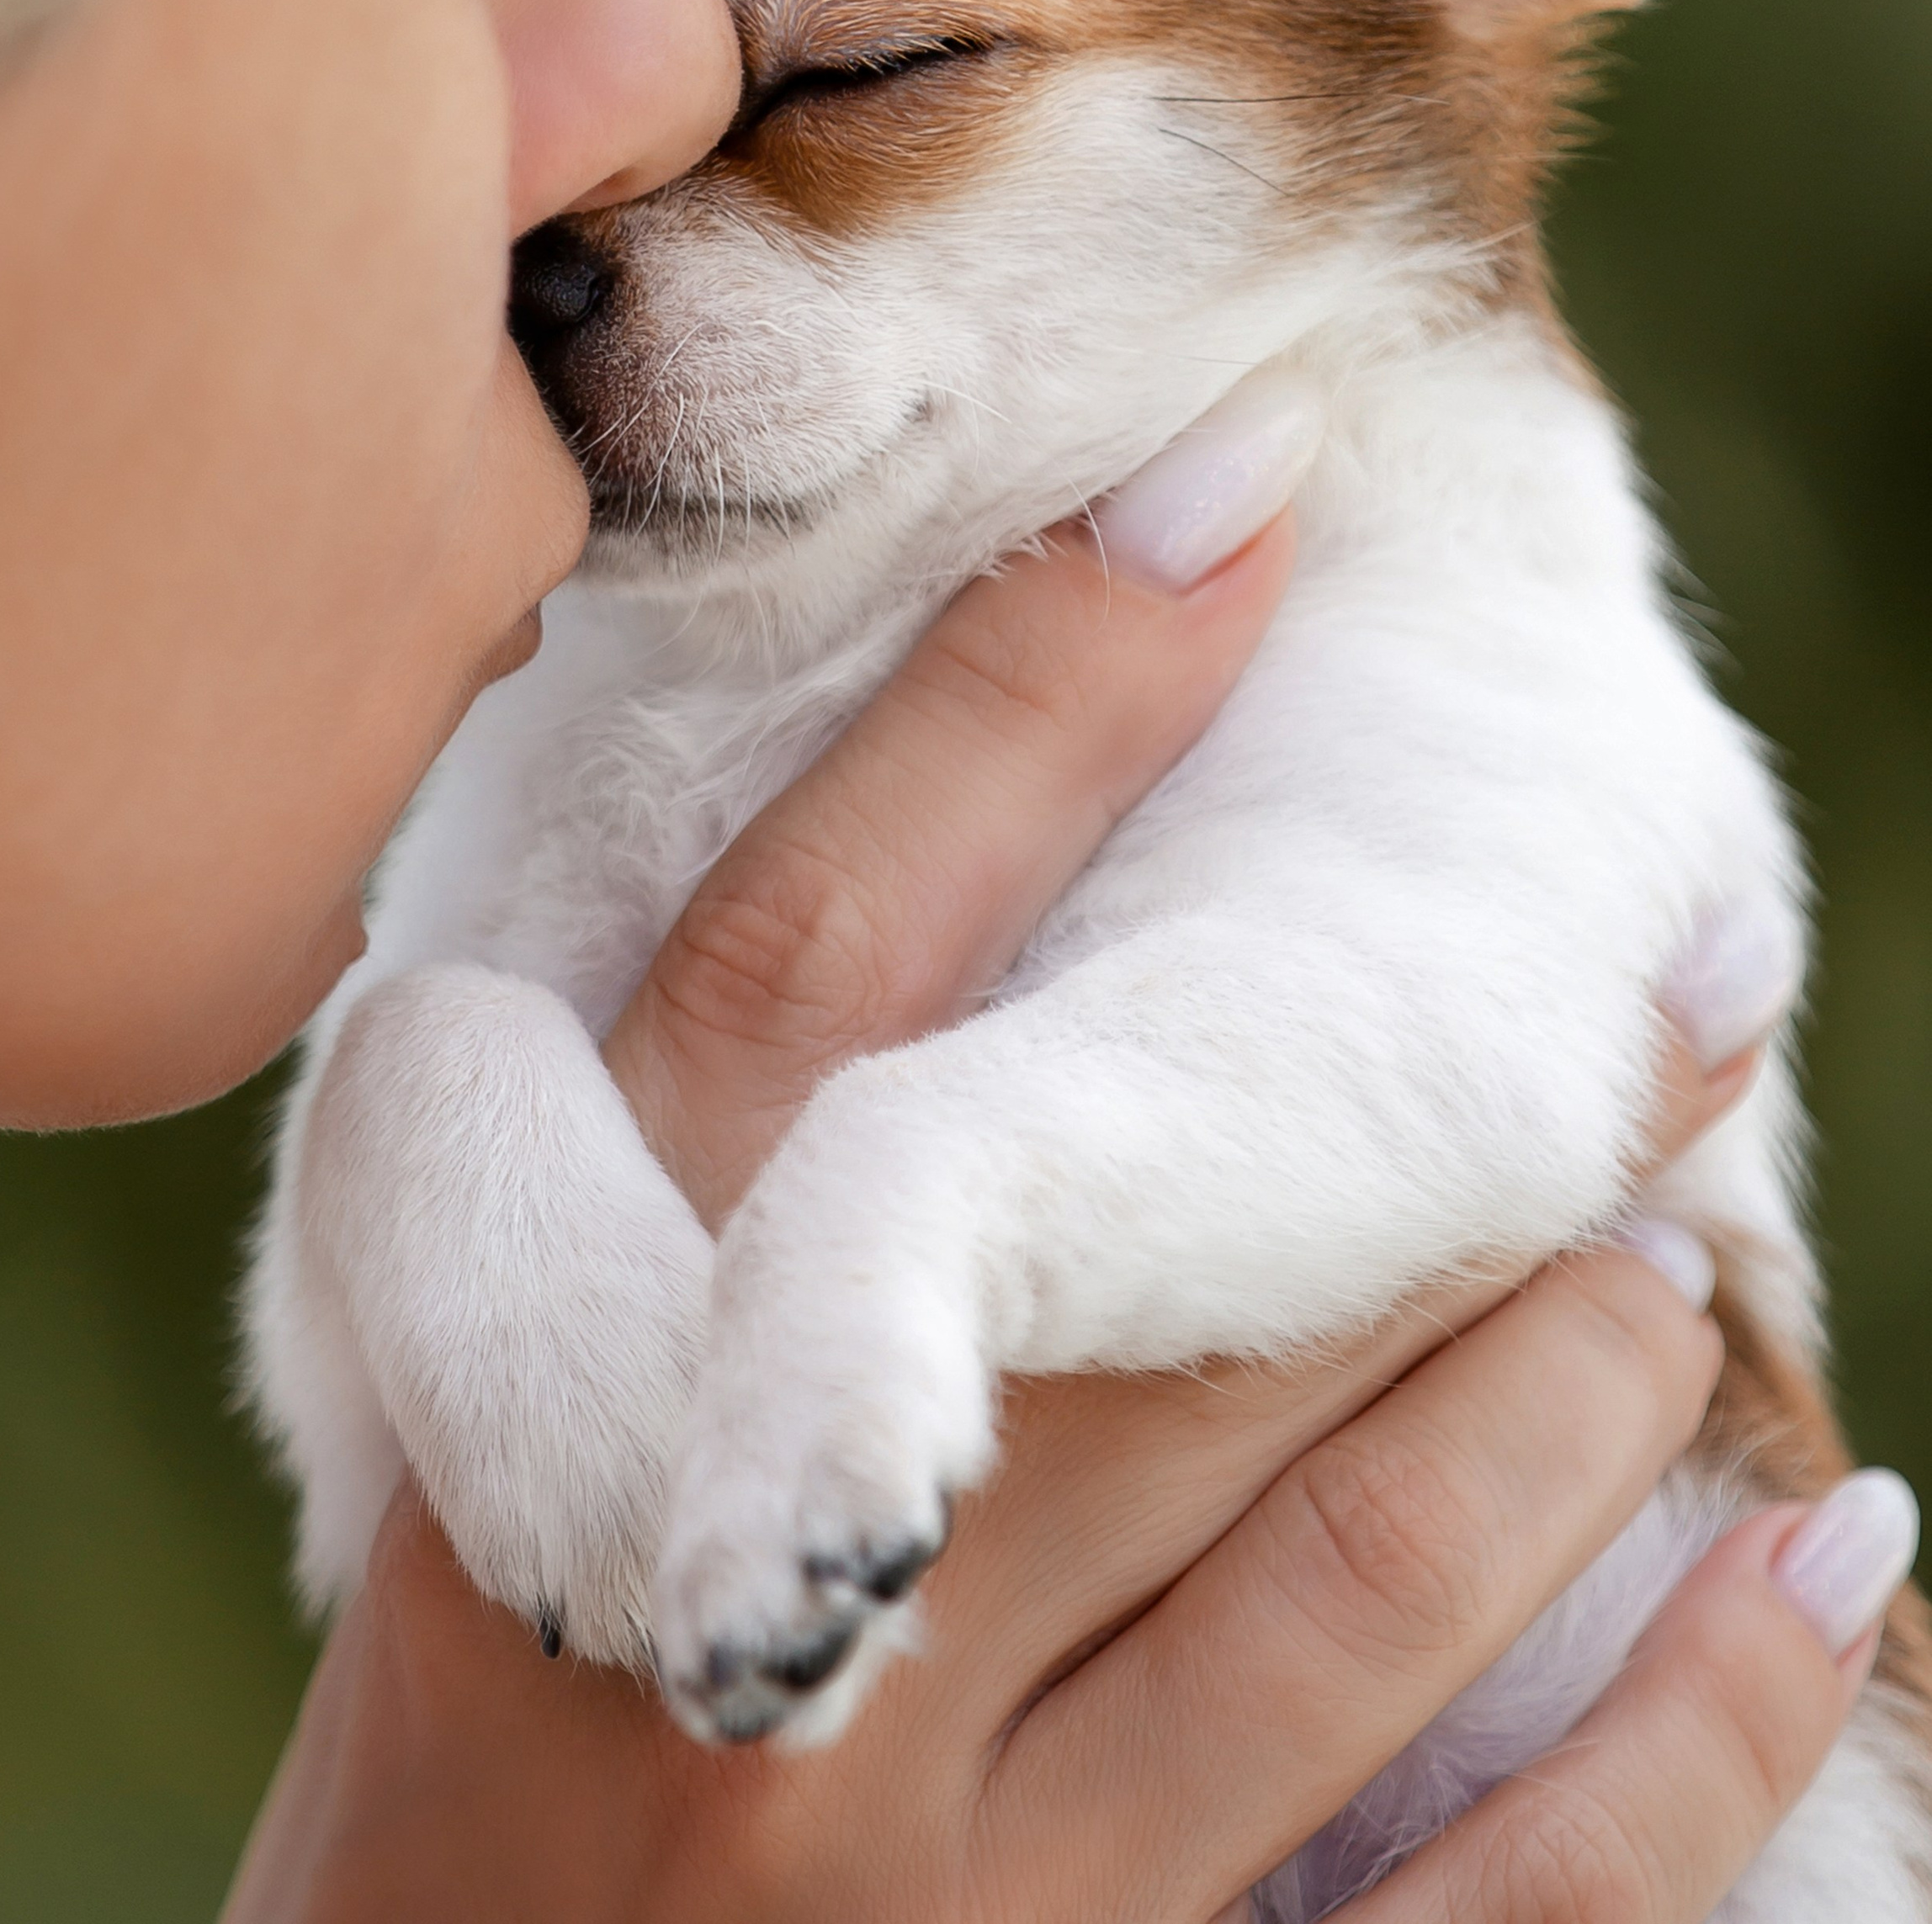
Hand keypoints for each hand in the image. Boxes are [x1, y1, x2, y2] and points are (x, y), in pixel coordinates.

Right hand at [224, 513, 1874, 1921]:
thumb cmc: (467, 1709)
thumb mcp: (478, 1403)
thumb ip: (671, 1160)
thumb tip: (929, 815)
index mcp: (566, 1403)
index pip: (818, 974)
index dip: (1034, 696)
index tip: (1245, 482)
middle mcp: (779, 1641)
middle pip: (1171, 1281)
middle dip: (1454, 1102)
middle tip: (1658, 967)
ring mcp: (970, 1898)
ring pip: (1364, 1571)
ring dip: (1569, 1361)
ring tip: (1669, 1219)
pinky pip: (1487, 1920)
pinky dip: (1695, 1735)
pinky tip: (1825, 1551)